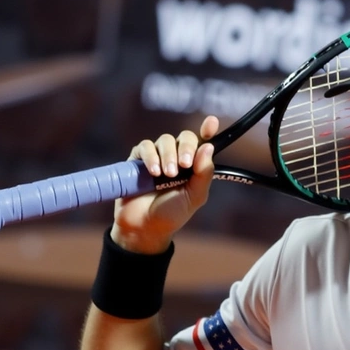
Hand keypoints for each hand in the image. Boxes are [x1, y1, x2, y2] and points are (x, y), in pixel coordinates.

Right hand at [110, 115, 218, 253]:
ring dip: (168, 154)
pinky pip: (145, 147)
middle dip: (186, 147)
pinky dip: (151, 156)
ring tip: (167, 174)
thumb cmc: (172, 213)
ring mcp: (157, 157)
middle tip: (185, 164)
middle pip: (185, 137)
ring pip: (165, 140)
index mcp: (194, 166)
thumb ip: (204, 173)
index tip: (211, 122)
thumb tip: (209, 146)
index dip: (207, 130)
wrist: (145, 227)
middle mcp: (177, 157)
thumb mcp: (194, 196)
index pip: (202, 142)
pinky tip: (154, 172)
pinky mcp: (138, 160)